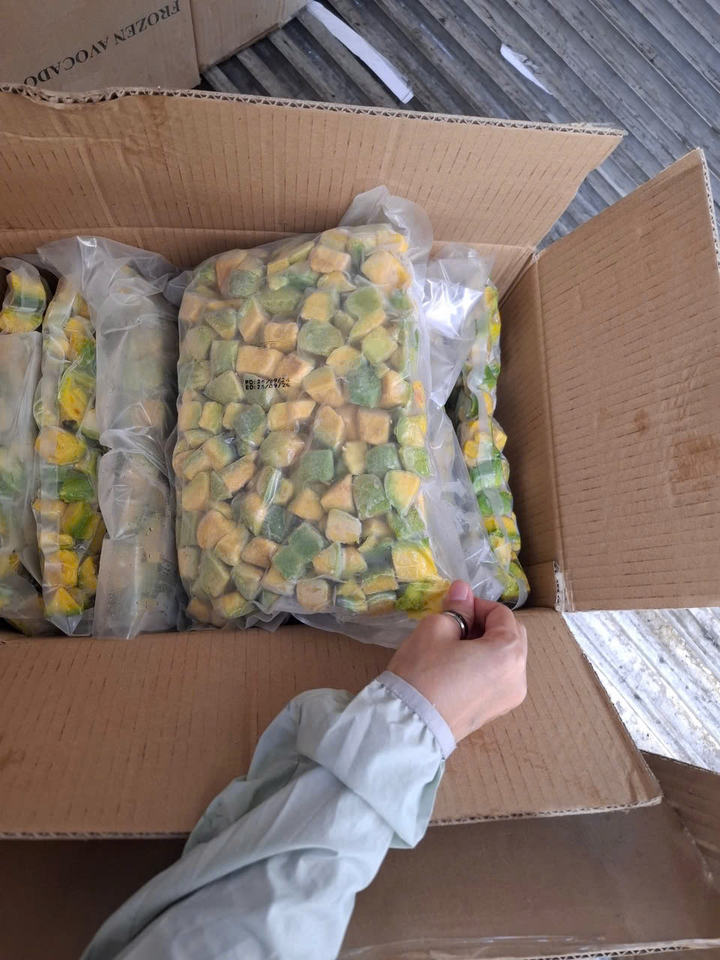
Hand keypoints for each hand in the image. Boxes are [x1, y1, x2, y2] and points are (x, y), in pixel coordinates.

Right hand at [387, 580, 527, 741]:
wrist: (411, 724)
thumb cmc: (424, 671)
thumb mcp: (436, 629)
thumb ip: (457, 607)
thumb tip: (463, 588)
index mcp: (510, 652)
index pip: (502, 614)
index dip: (476, 605)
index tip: (453, 608)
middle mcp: (520, 676)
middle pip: (511, 635)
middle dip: (487, 624)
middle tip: (456, 626)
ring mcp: (511, 697)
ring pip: (507, 657)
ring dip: (487, 645)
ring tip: (456, 648)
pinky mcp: (498, 711)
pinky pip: (499, 677)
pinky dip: (486, 665)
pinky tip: (458, 668)